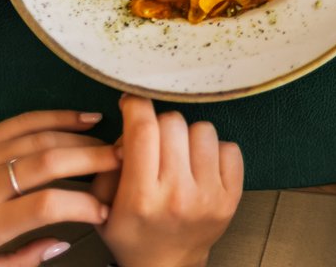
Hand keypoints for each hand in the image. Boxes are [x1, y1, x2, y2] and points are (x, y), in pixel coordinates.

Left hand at [0, 109, 115, 266]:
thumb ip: (19, 262)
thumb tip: (61, 243)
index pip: (47, 205)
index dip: (84, 205)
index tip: (104, 211)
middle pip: (51, 162)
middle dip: (95, 160)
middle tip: (126, 163)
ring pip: (42, 137)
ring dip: (82, 137)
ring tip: (114, 142)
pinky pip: (23, 121)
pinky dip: (56, 117)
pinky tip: (82, 119)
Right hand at [91, 96, 242, 266]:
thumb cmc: (132, 234)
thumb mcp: (104, 204)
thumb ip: (108, 164)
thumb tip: (128, 125)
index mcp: (141, 197)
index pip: (143, 130)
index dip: (136, 105)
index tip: (132, 102)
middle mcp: (178, 195)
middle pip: (174, 122)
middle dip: (159, 124)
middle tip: (154, 140)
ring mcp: (209, 195)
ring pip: (203, 129)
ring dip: (188, 136)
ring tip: (178, 155)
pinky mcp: (232, 196)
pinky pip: (229, 146)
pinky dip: (213, 150)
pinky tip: (199, 166)